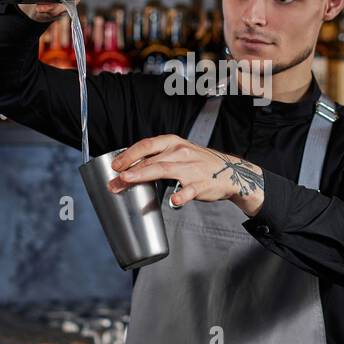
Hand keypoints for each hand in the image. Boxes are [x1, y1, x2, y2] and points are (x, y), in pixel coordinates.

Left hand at [108, 135, 266, 216]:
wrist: (229, 171)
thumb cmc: (197, 162)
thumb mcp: (178, 152)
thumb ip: (156, 157)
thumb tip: (129, 167)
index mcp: (173, 142)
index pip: (146, 145)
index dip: (129, 155)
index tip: (115, 165)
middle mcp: (181, 152)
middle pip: (151, 160)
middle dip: (129, 170)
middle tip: (114, 181)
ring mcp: (191, 168)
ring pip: (164, 170)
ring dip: (143, 175)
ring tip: (128, 181)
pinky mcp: (202, 184)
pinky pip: (190, 190)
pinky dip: (182, 195)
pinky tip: (174, 201)